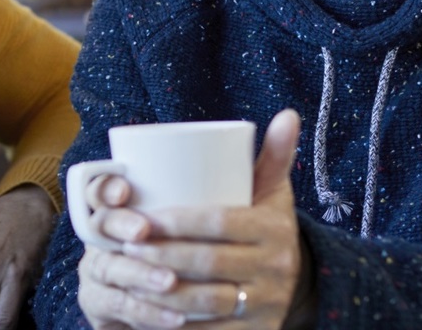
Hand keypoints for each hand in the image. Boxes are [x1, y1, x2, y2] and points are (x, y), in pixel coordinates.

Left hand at [77, 110, 304, 329]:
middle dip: (160, 254)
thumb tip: (288, 113)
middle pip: (207, 261)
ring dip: (161, 292)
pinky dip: (177, 327)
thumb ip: (274, 154)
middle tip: (125, 245)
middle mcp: (276, 268)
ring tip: (128, 276)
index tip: (142, 218)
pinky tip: (148, 316)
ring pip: (207, 301)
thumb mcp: (273, 190)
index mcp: (275, 228)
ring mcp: (267, 305)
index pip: (218, 222)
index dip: (176, 222)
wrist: (295, 279)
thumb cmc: (266, 223)